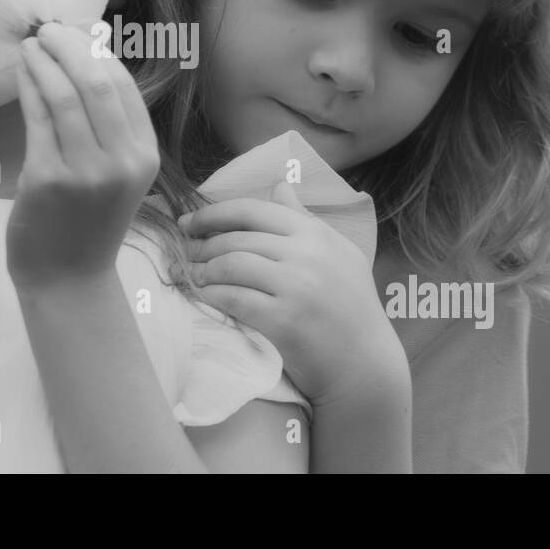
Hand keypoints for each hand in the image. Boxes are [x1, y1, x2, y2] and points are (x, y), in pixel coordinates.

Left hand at [7, 22, 159, 292]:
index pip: (124, 85)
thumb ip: (107, 124)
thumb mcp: (115, 172)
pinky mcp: (48, 179)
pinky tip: (20, 72)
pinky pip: (37, 117)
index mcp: (145, 155)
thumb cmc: (88, 221)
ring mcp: (86, 171)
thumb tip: (87, 55)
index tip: (73, 32)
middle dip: (68, 45)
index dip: (96, 50)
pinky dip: (28, 86)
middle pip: (96, 81)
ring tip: (29, 45)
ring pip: (64, 94)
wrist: (67, 279)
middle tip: (46, 28)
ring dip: (43, 61)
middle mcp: (123, 161)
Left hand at [182, 183, 408, 405]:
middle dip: (202, 244)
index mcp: (316, 234)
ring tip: (192, 276)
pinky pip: (234, 298)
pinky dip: (212, 296)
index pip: (252, 210)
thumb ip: (305, 219)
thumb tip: (280, 185)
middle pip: (236, 238)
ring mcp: (296, 287)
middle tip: (184, 253)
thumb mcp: (337, 252)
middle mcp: (307, 254)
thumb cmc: (351, 307)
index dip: (212, 213)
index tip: (189, 222)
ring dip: (203, 270)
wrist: (365, 363)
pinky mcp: (284, 321)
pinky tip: (204, 297)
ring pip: (231, 264)